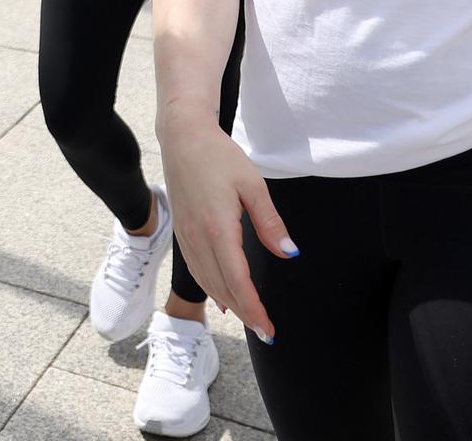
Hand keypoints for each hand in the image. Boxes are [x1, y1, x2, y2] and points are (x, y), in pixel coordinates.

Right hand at [157, 115, 295, 344]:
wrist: (182, 138)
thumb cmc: (219, 156)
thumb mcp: (253, 184)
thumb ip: (270, 223)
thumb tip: (289, 254)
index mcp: (218, 228)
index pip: (238, 281)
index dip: (254, 309)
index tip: (269, 329)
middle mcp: (198, 238)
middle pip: (222, 288)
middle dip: (245, 314)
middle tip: (266, 333)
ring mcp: (186, 236)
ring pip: (207, 282)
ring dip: (229, 304)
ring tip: (249, 319)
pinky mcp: (182, 232)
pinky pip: (197, 270)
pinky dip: (211, 289)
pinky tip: (222, 298)